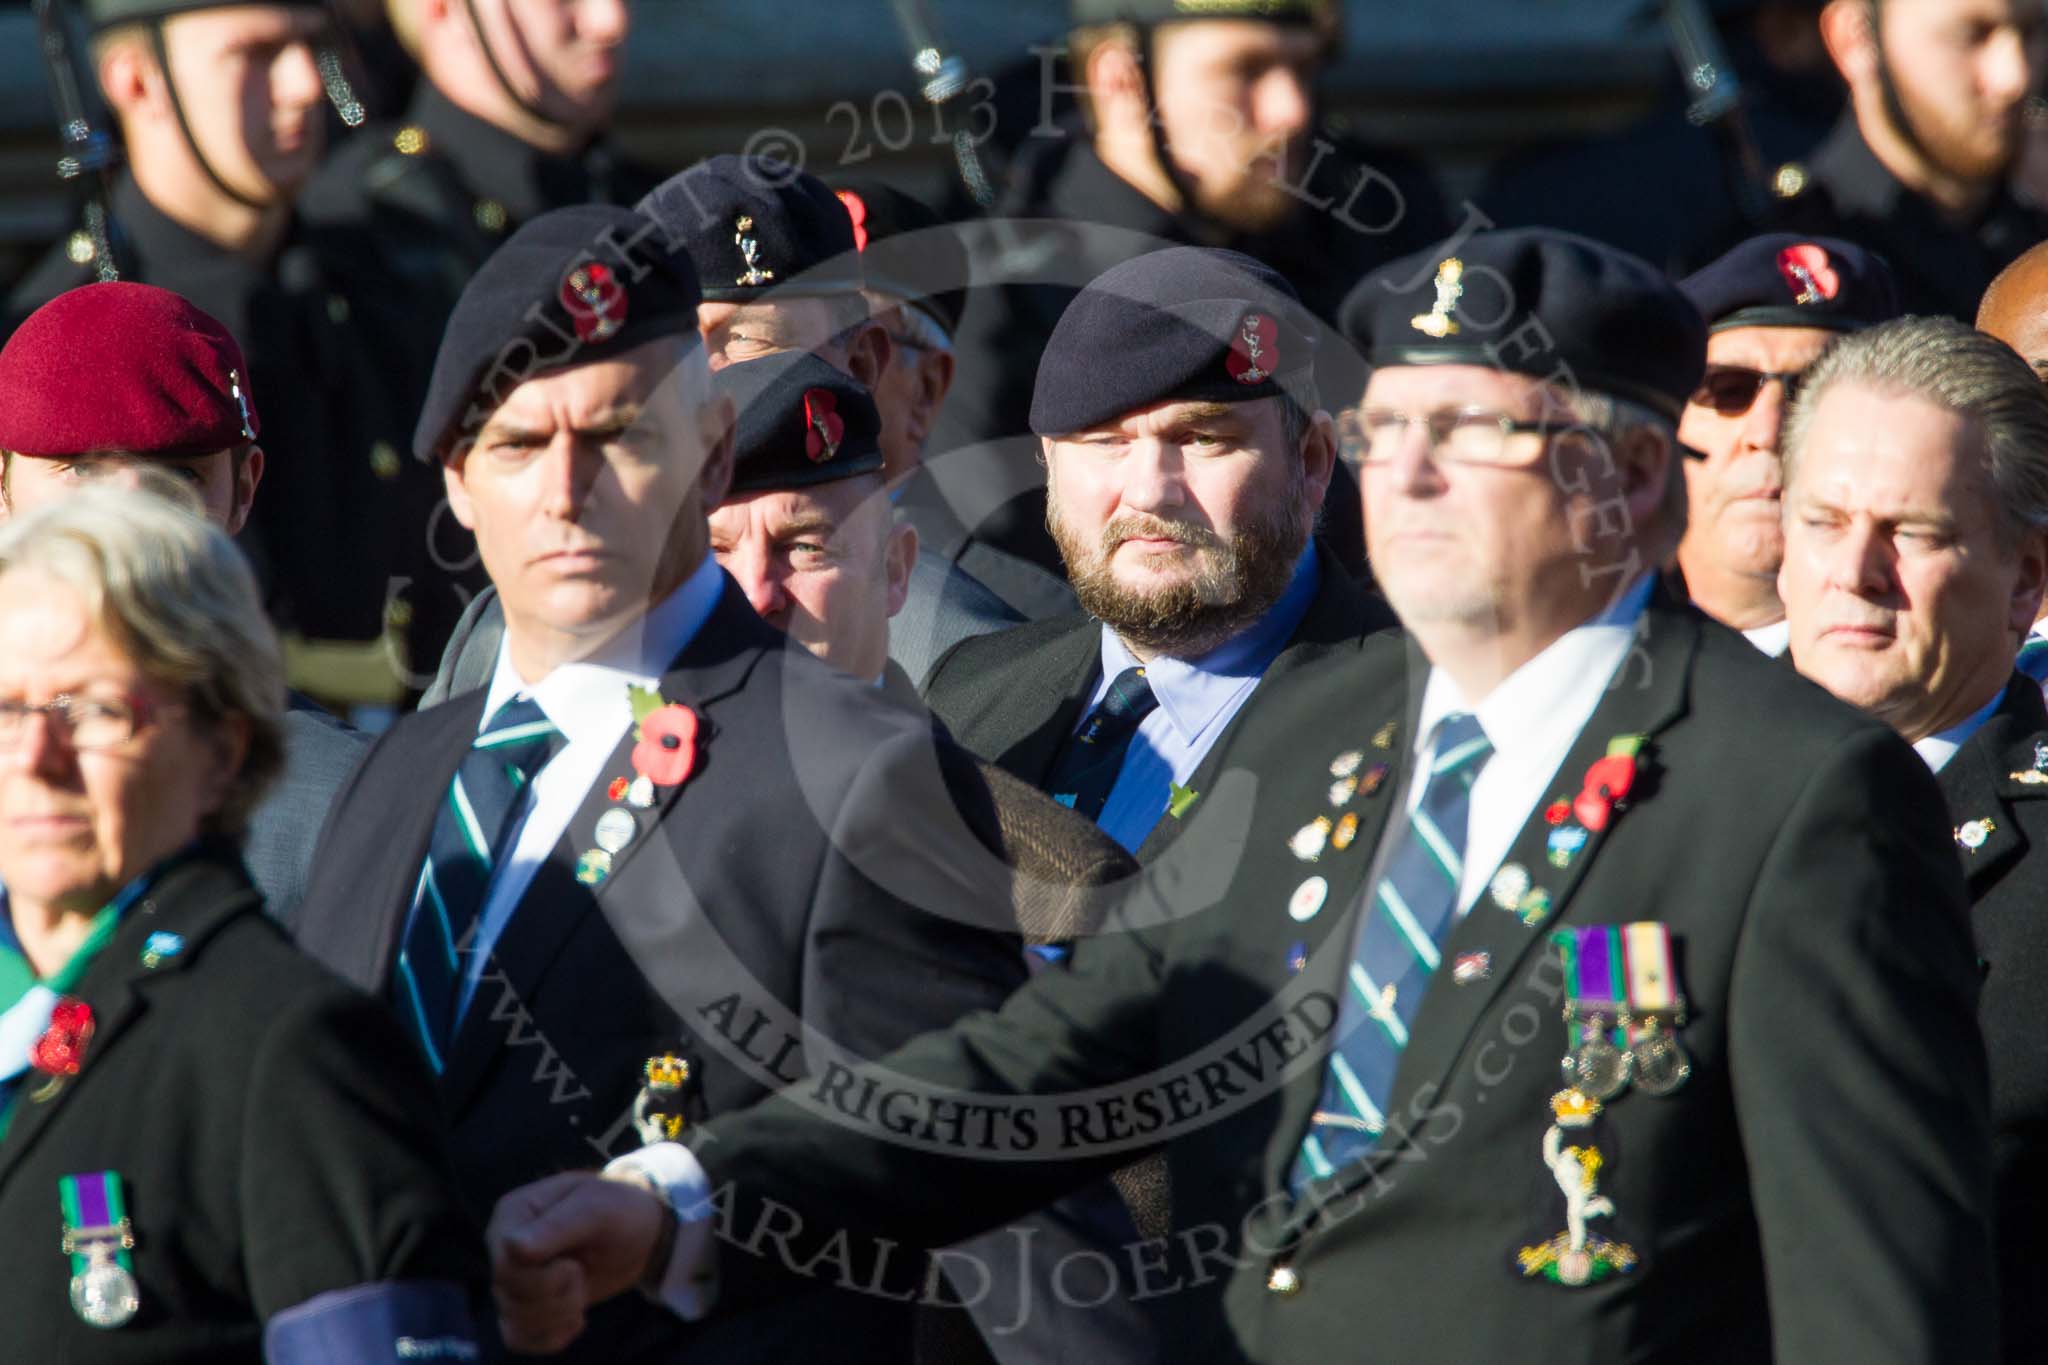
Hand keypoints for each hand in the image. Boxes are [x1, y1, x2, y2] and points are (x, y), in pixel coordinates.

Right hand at [488, 1171, 667, 1354]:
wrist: (639, 1232)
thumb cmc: (618, 1209)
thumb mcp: (597, 1210)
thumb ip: (556, 1227)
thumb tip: (511, 1247)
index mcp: (512, 1215)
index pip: (505, 1268)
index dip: (543, 1280)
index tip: (574, 1264)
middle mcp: (505, 1248)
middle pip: (509, 1297)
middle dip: (556, 1297)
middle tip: (582, 1273)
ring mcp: (514, 1278)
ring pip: (515, 1321)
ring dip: (559, 1315)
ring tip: (581, 1289)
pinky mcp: (527, 1304)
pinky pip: (519, 1339)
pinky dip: (551, 1336)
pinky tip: (576, 1318)